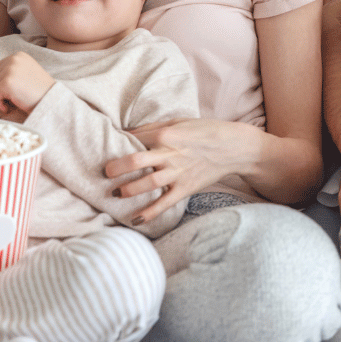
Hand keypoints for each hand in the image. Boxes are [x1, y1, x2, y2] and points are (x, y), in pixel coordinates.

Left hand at [0, 52, 54, 115]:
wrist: (53, 102)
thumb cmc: (39, 92)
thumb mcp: (23, 75)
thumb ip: (7, 72)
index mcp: (18, 55)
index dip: (2, 83)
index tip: (16, 90)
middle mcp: (13, 58)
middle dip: (0, 90)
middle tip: (17, 96)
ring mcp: (10, 69)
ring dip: (0, 97)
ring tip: (17, 100)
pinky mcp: (7, 82)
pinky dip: (0, 104)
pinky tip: (15, 104)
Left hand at [105, 118, 258, 223]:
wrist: (234, 147)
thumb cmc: (206, 131)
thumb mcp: (180, 121)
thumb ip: (154, 127)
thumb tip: (128, 132)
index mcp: (167, 134)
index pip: (135, 138)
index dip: (119, 143)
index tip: (108, 150)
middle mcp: (170, 154)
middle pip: (136, 161)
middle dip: (116, 169)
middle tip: (106, 173)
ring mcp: (178, 173)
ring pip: (148, 183)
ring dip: (128, 190)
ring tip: (116, 194)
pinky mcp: (186, 188)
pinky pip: (164, 203)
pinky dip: (149, 213)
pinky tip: (135, 220)